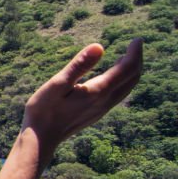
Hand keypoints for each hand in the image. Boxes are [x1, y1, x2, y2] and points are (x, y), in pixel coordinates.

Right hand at [21, 39, 142, 161]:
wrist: (41, 139)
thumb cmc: (44, 110)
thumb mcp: (57, 84)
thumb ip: (79, 65)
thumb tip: (100, 46)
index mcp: (99, 91)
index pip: (127, 68)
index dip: (135, 52)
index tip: (137, 39)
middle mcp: (105, 101)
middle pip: (132, 78)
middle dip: (137, 60)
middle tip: (135, 44)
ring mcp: (102, 109)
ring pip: (127, 88)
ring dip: (131, 71)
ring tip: (128, 57)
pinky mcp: (96, 114)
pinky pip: (118, 95)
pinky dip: (123, 82)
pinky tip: (113, 78)